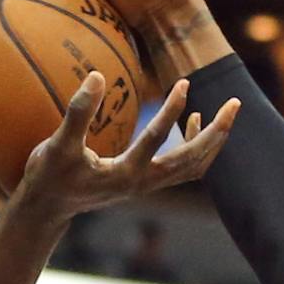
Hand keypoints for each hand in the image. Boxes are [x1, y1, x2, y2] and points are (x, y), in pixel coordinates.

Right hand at [13, 73, 237, 221]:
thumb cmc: (50, 176)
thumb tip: (97, 76)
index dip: (172, 111)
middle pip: (194, 162)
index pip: (157, 141)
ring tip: (226, 110)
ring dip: (212, 141)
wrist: (47, 207)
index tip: (184, 82)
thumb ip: (78, 112)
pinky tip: (192, 118)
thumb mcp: (58, 144)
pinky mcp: (143, 181)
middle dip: (217, 133)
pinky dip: (194, 145)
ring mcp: (146, 185)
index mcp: (125, 175)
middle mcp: (142, 183)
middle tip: (236, 102)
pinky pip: (182, 167)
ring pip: (194, 167)